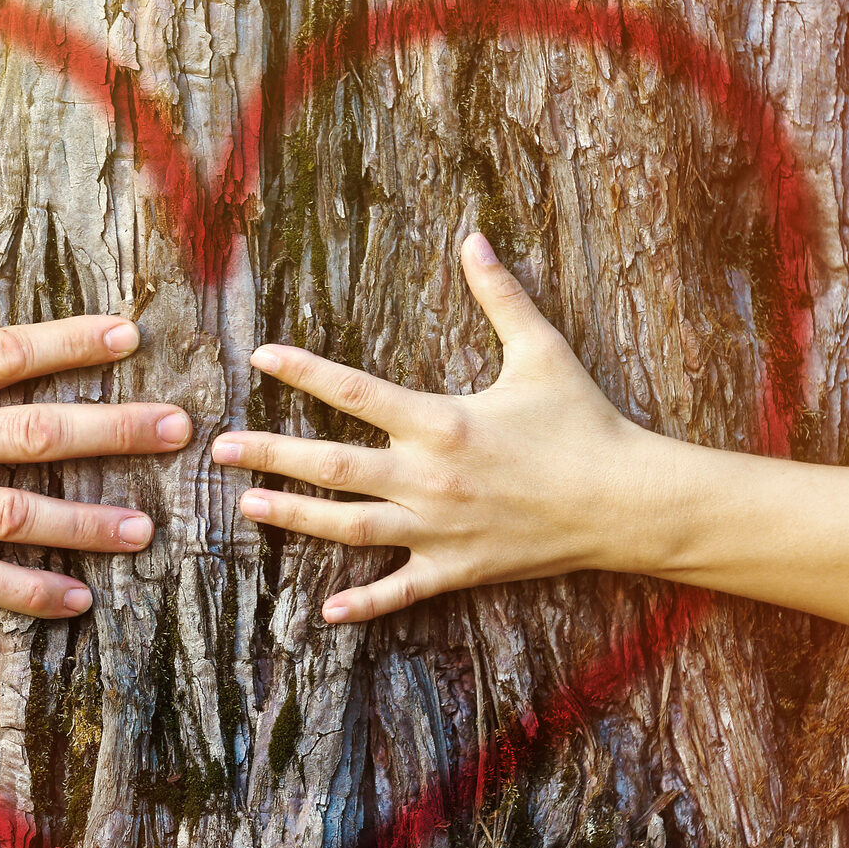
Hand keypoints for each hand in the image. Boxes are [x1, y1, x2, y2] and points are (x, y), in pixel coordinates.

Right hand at [0, 180, 191, 616]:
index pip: (10, 353)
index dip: (75, 343)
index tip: (130, 336)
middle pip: (42, 432)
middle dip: (117, 429)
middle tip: (179, 428)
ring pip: (22, 514)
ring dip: (89, 522)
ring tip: (147, 528)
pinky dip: (28, 592)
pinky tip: (77, 602)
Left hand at [211, 230, 649, 622]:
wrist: (627, 502)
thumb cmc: (584, 422)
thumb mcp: (543, 351)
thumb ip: (500, 296)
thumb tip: (473, 237)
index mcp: (441, 421)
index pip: (355, 390)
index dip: (303, 371)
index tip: (259, 358)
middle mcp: (428, 477)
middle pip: (331, 465)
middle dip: (272, 454)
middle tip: (221, 449)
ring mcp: (438, 529)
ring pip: (350, 526)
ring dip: (295, 519)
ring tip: (248, 508)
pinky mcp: (457, 569)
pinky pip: (401, 590)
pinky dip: (364, 603)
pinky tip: (325, 610)